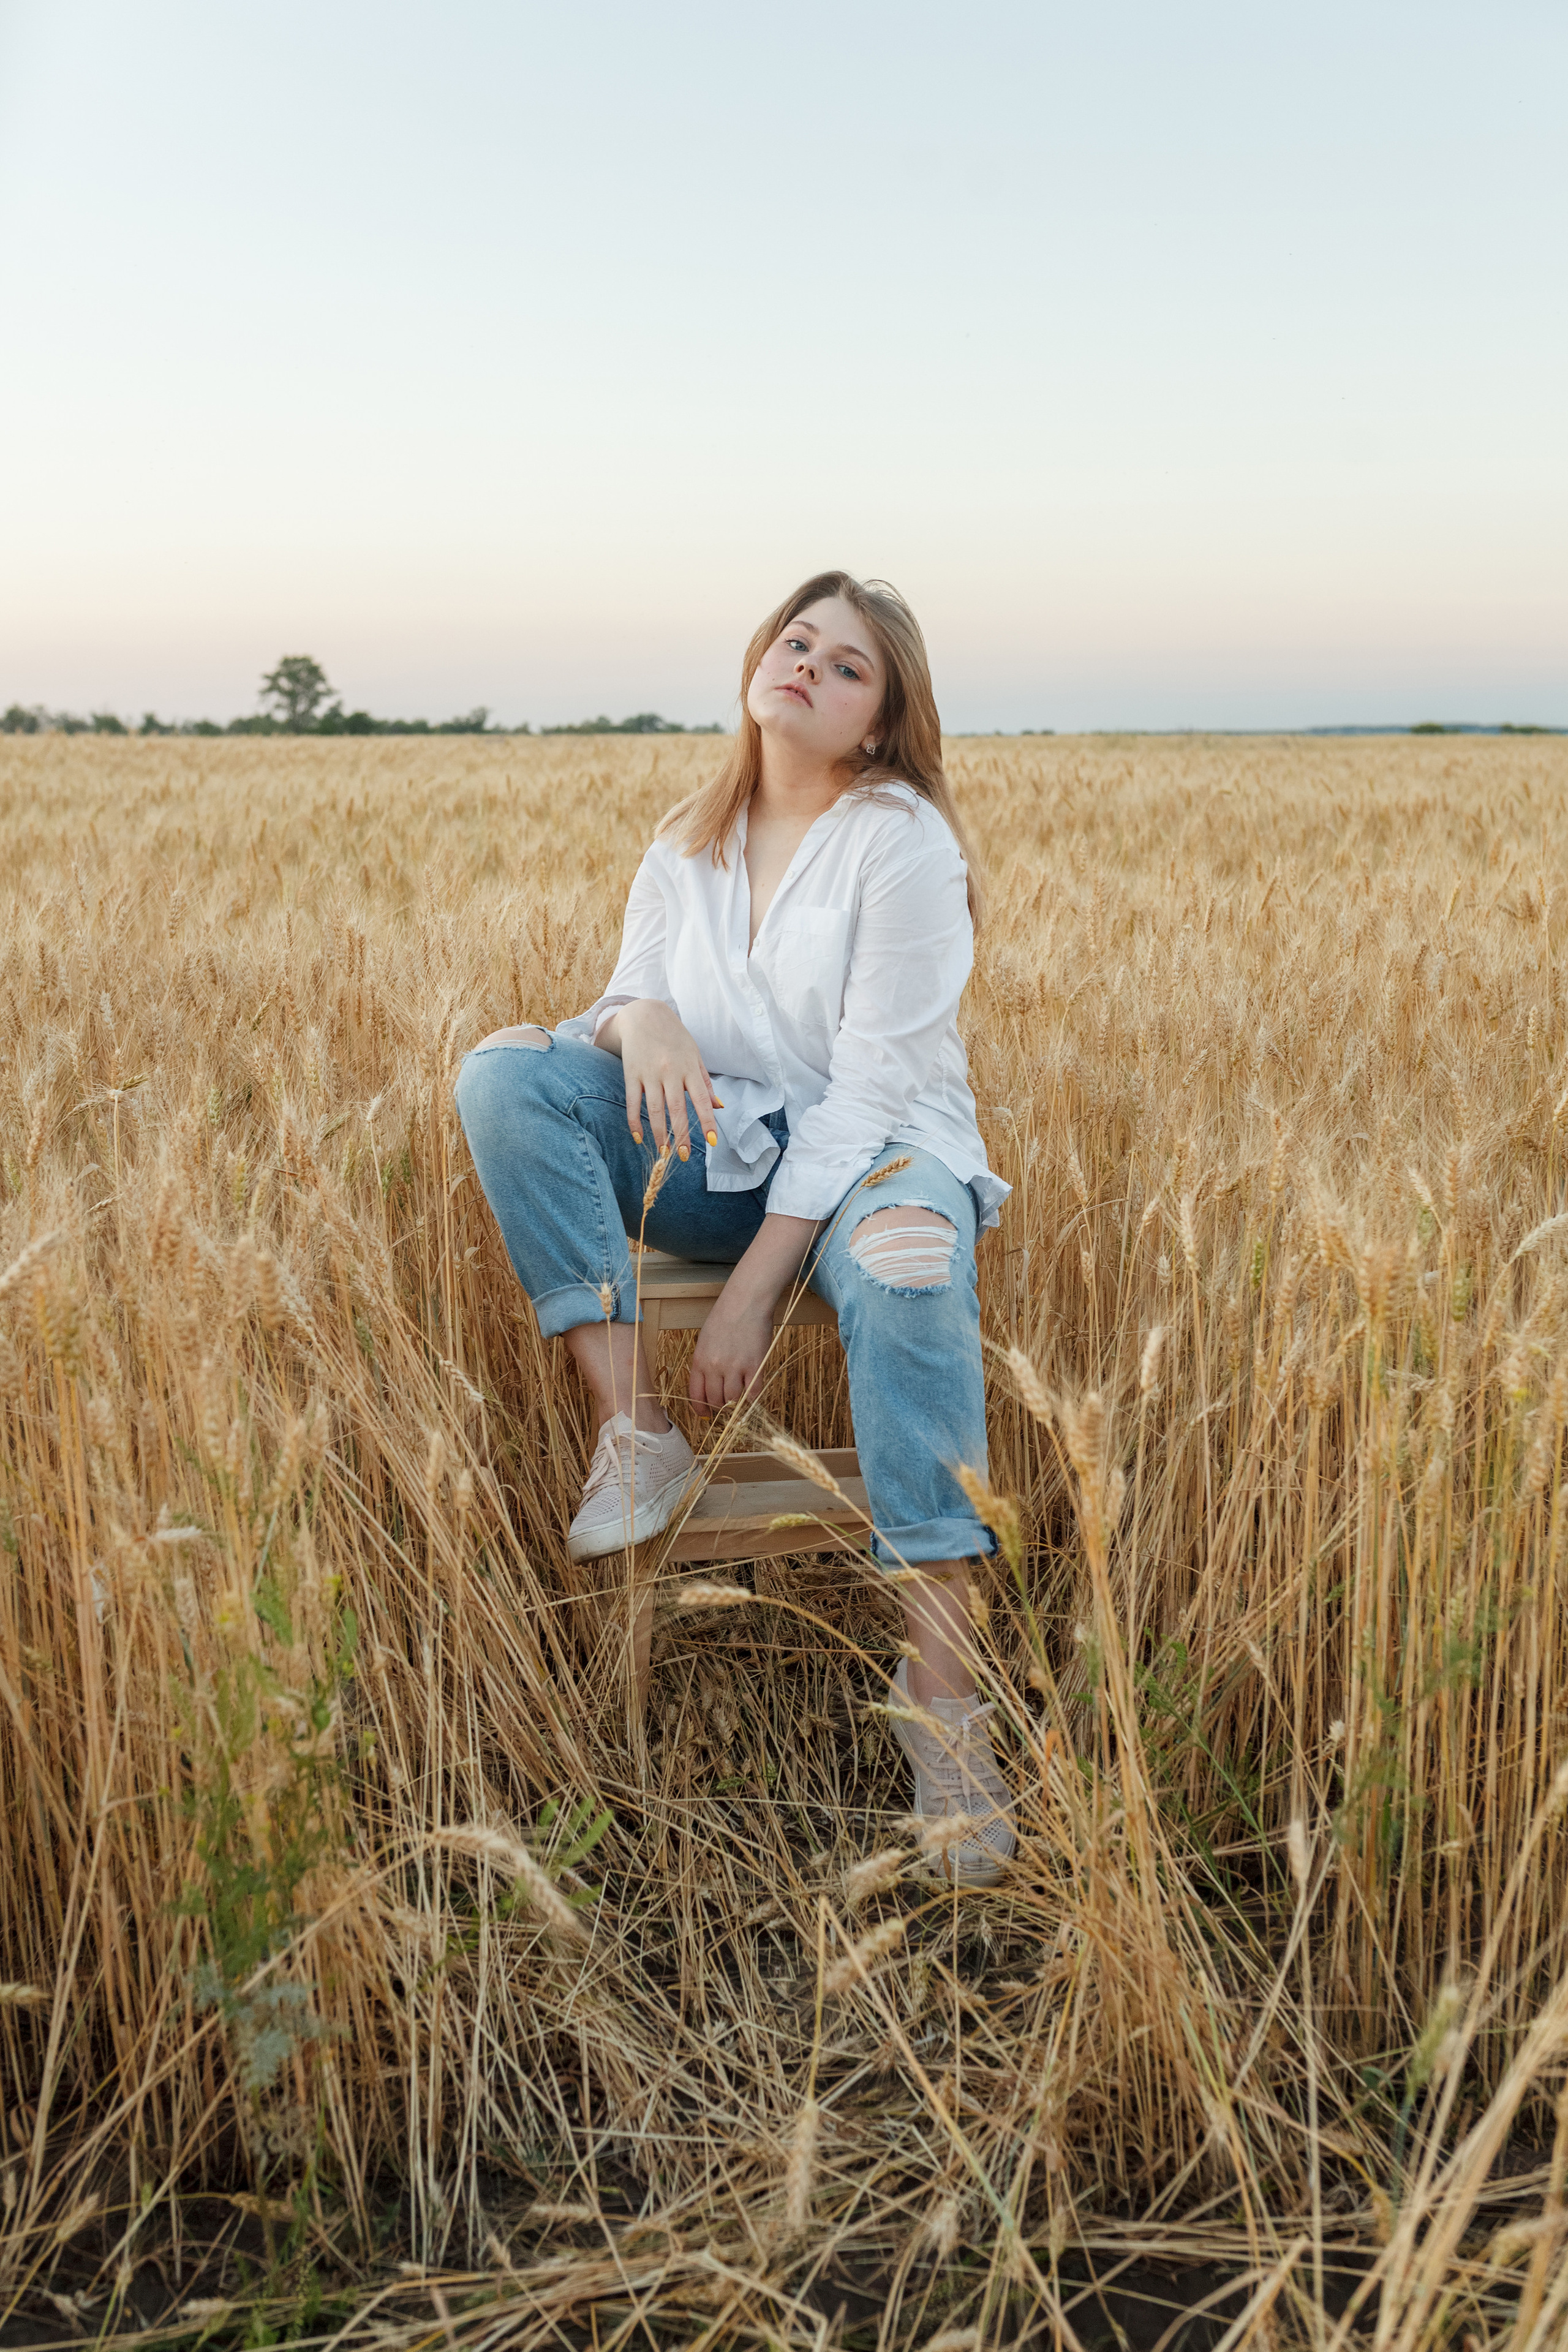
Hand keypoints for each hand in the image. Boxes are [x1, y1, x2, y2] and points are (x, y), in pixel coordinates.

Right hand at [600, 999, 721, 1160]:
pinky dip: (634, 1122)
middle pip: (676, 1109)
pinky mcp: (631, 1074)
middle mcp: (670, 1072)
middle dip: (681, 1135)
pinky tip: (639, 1138)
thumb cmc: (674, 1037)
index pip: (701, 1099)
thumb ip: (705, 1082)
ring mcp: (649, 1074)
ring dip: (659, 1133)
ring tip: (663, 1152)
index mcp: (689, 1068)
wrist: (643, 1015)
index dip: (707, 1121)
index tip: (711, 1142)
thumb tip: (719, 1106)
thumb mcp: (694, 1055)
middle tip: (683, 1156)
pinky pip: (632, 1102)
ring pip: (654, 1109)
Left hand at [689, 1289, 775, 1417]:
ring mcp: (735, 1368)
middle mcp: (715, 1367)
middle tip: (726, 1404)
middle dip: (720, 1406)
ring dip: (736, 1402)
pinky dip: (753, 1397)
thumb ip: (705, 1362)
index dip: (700, 1409)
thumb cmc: (725, 1316)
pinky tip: (753, 1392)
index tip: (705, 1414)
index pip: (696, 1395)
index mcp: (699, 1361)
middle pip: (715, 1401)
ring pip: (733, 1400)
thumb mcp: (705, 1340)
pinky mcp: (755, 1366)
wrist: (746, 1301)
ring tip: (740, 1395)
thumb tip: (709, 1384)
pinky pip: (753, 1393)